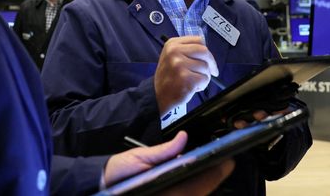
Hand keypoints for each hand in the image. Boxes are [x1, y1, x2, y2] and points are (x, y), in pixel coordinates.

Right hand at [103, 131, 233, 194]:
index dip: (215, 174)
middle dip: (214, 178)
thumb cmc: (119, 174)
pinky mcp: (164, 195)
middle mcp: (169, 195)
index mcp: (165, 189)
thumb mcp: (140, 158)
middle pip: (199, 191)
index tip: (227, 162)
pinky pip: (186, 194)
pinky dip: (195, 187)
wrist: (101, 185)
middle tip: (227, 163)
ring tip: (217, 168)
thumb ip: (164, 151)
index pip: (197, 184)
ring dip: (206, 183)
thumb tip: (183, 139)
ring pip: (194, 194)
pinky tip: (200, 178)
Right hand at [154, 36, 218, 114]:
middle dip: (211, 63)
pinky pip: (205, 79)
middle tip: (213, 71)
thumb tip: (208, 53)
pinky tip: (192, 87)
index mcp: (172, 44)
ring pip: (206, 67)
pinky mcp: (186, 78)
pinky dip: (202, 85)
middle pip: (204, 51)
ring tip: (192, 81)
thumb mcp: (172, 57)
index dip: (206, 50)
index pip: (198, 40)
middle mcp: (174, 52)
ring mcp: (179, 65)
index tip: (208, 59)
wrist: (158, 96)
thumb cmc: (169, 77)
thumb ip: (187, 51)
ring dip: (204, 76)